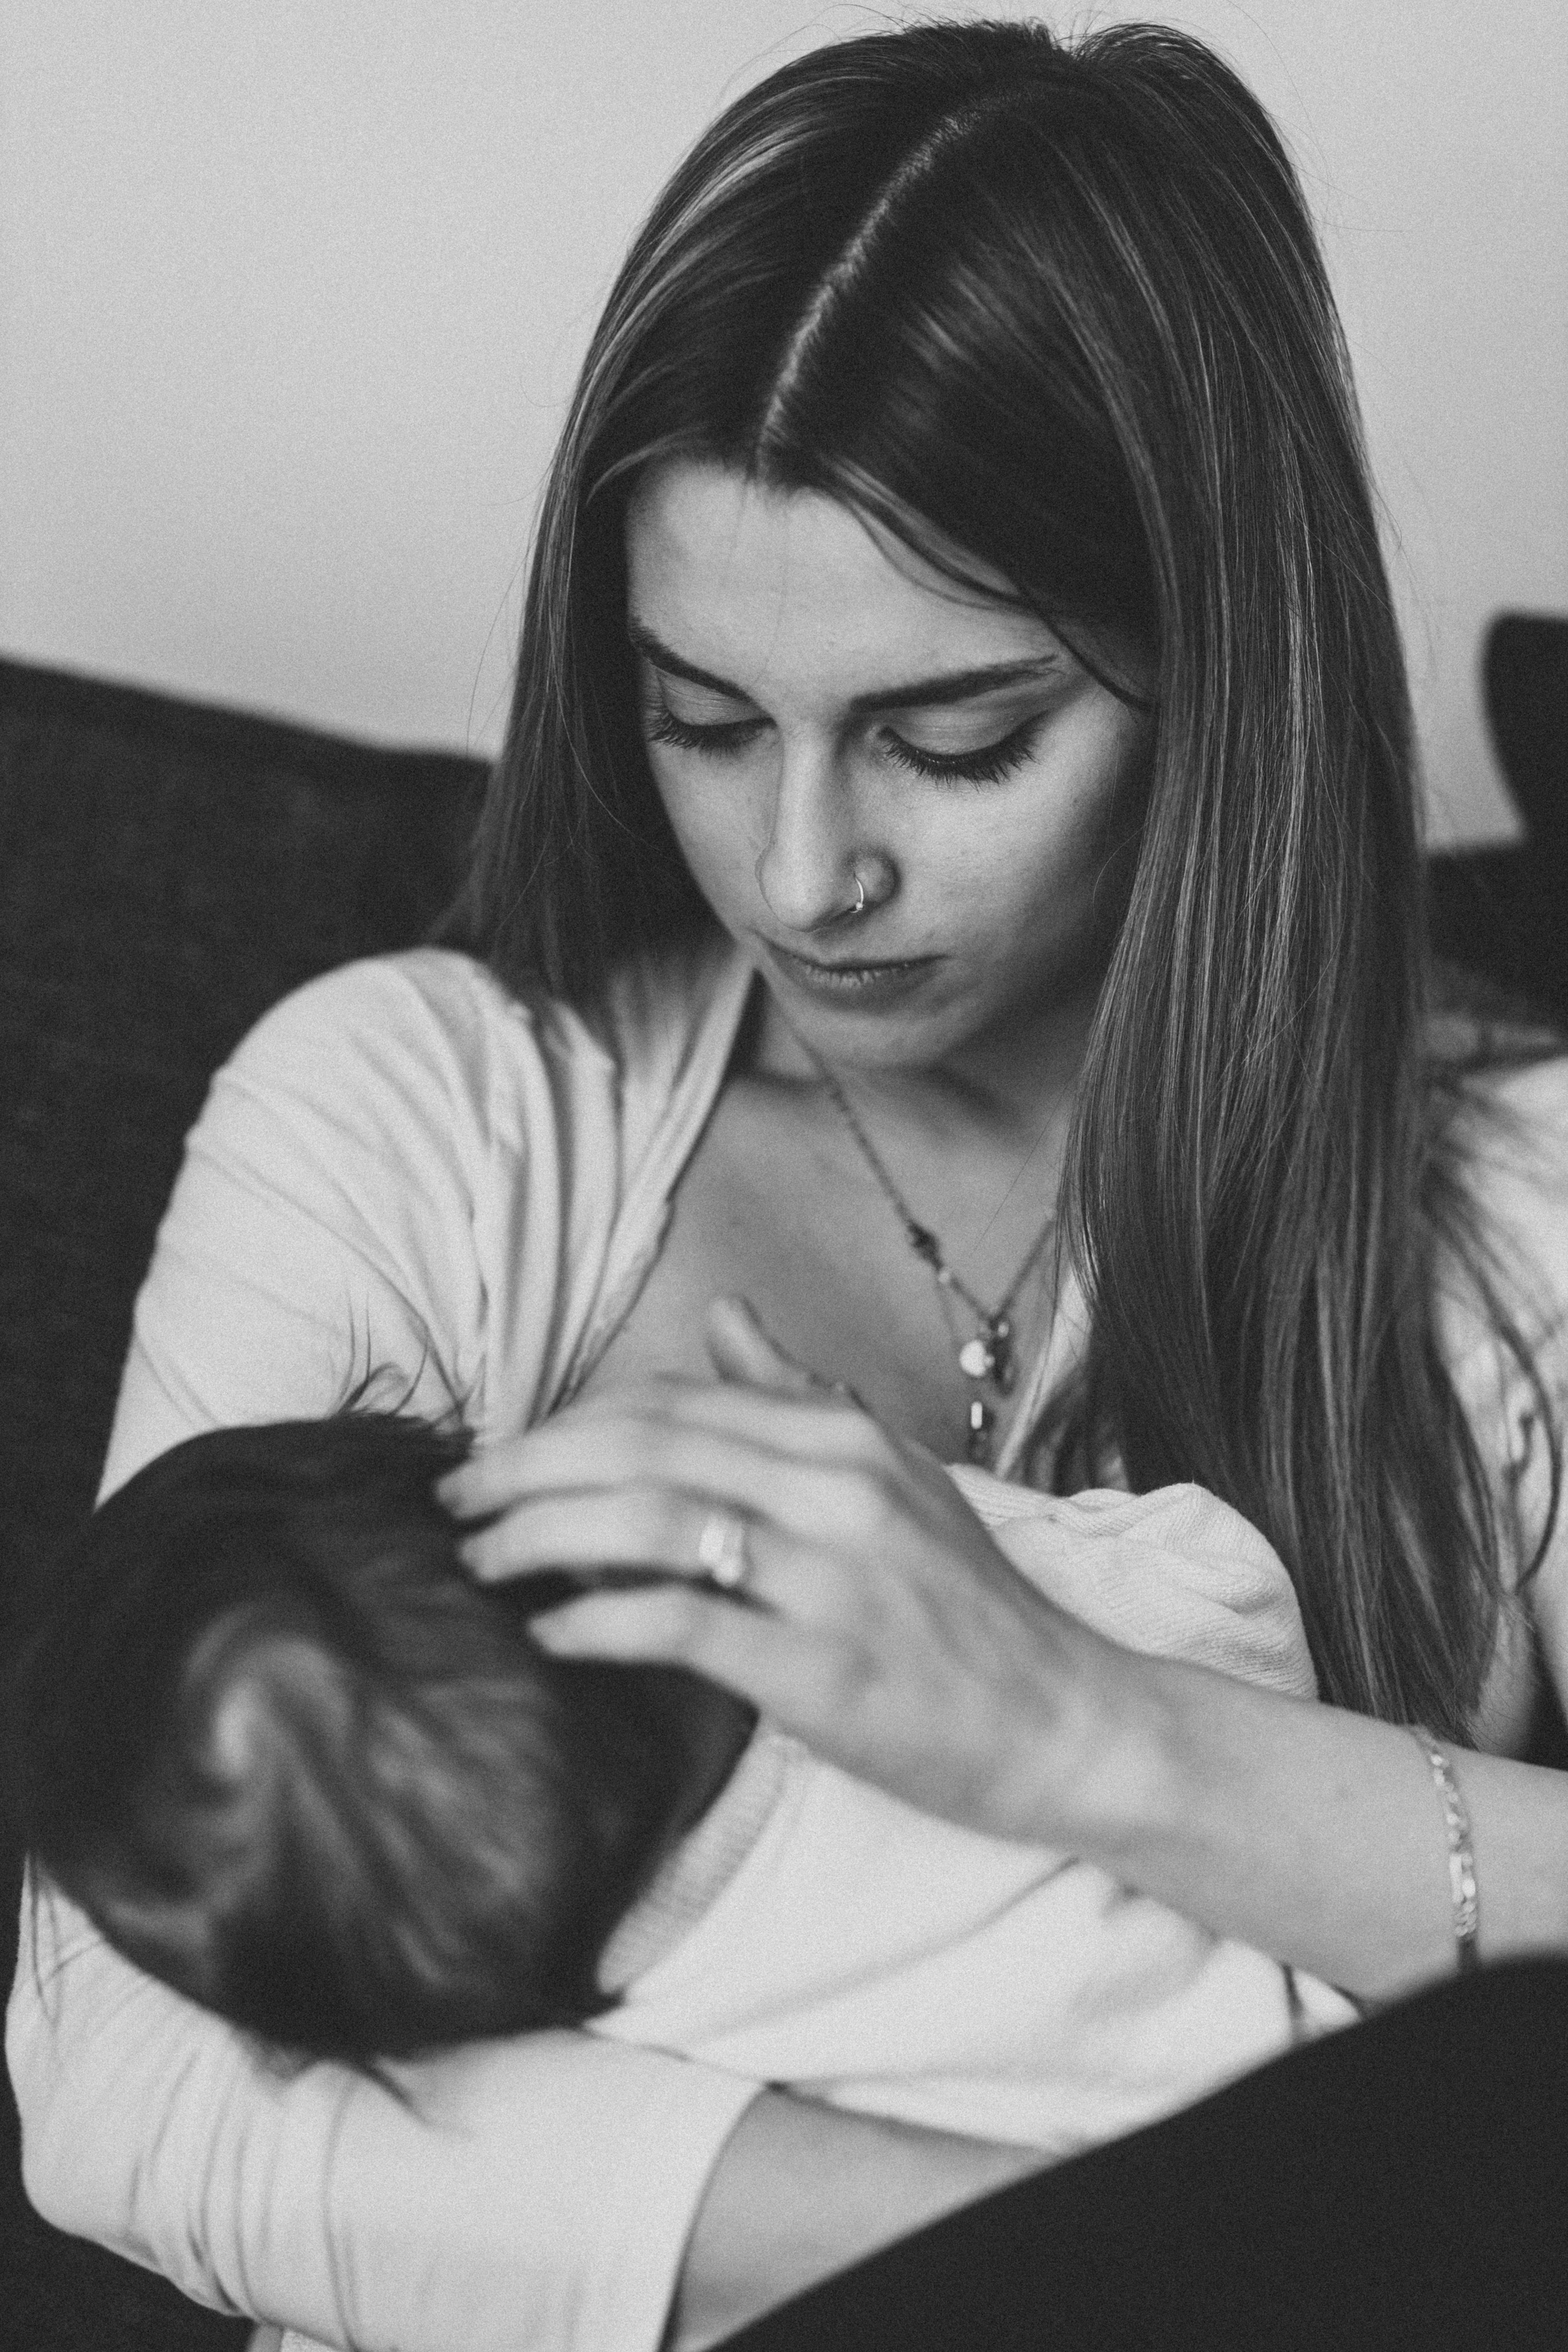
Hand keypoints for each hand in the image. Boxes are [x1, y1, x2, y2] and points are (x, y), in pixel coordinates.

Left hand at [438, 1298, 1105, 1843]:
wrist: (1064, 1721)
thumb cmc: (964, 1609)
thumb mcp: (890, 1477)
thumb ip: (796, 1400)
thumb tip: (724, 1315)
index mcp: (844, 1437)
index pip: (671, 1402)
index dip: (569, 1423)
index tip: (503, 1456)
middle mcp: (837, 1487)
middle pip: (643, 1446)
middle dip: (527, 1466)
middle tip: (452, 1497)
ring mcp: (832, 1574)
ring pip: (649, 1520)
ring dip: (541, 1535)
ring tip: (479, 1560)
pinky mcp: (822, 1666)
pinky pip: (682, 1624)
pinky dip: (599, 1620)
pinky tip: (551, 1633)